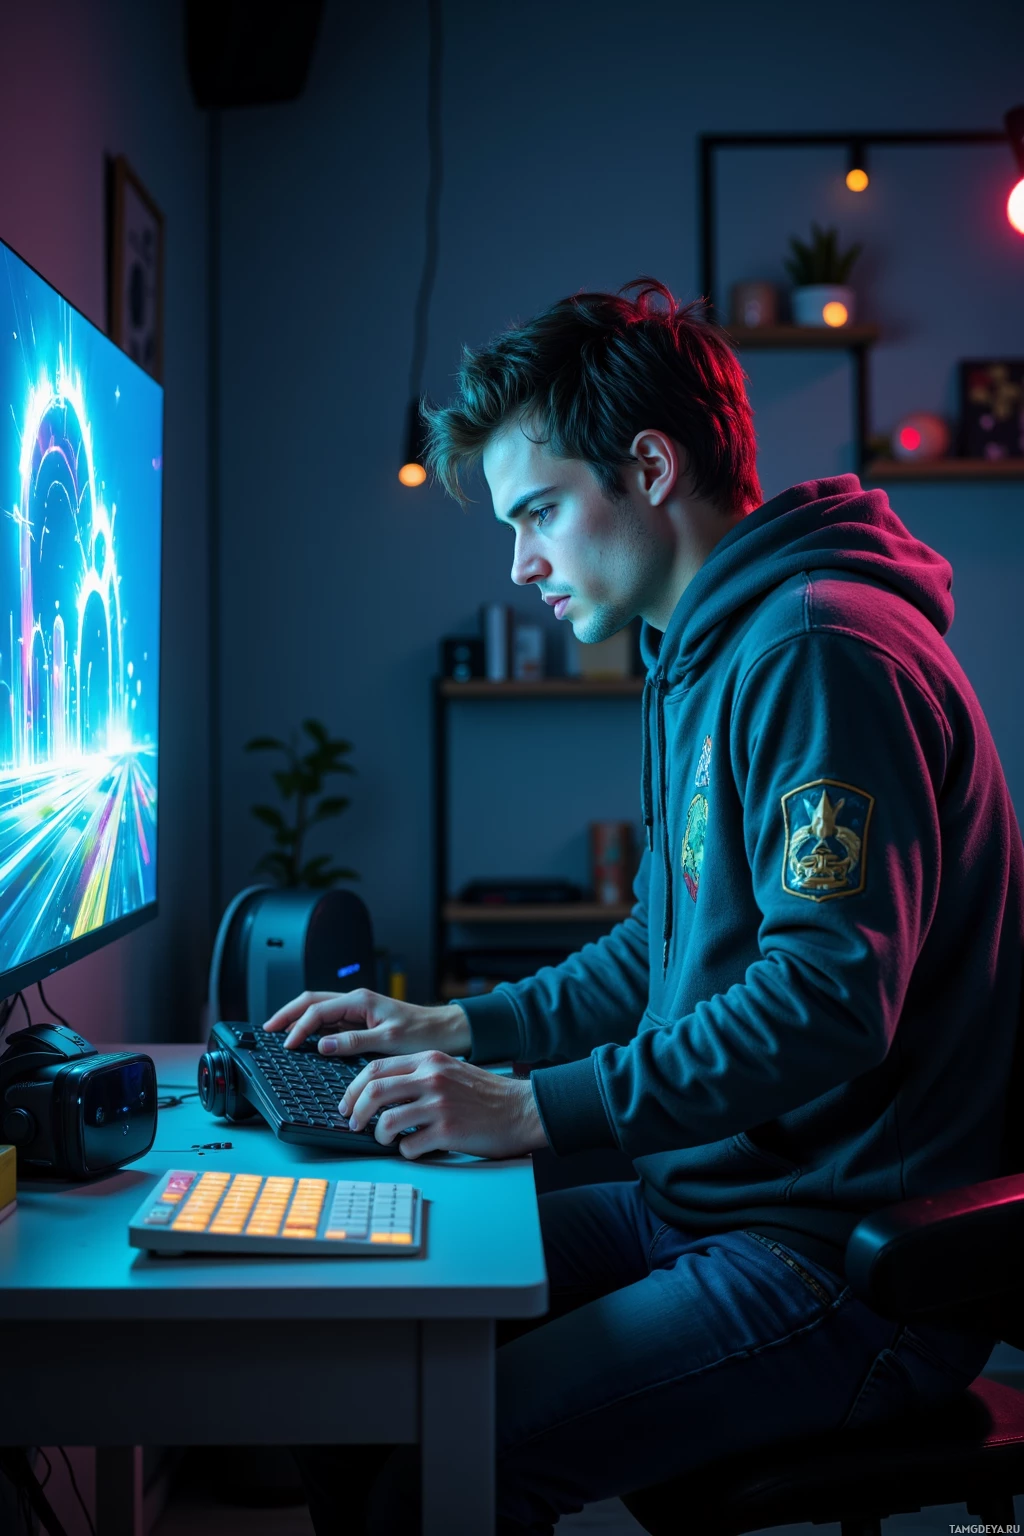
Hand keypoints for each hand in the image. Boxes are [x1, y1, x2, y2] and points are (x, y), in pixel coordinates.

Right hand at [262, 988, 471, 1059]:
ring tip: (280, 1032)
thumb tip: (322, 1045)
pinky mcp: (363, 1021)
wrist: (446, 1032)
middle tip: (267, 1030)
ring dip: (298, 1019)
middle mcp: (356, 1001)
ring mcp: (358, 1010)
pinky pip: (331, 1021)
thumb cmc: (424, 1033)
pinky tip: (307, 1039)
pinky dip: (314, 1027)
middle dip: (287, 1014)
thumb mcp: (388, 1040)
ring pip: (319, 1010)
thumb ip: (354, 1042)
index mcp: (360, 1000)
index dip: (298, 1027)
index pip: (317, 1010)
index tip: (287, 1045)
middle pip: (311, 1002)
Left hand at [339, 1051, 548, 1159]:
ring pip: (387, 1121)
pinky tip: (415, 1148)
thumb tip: (378, 1091)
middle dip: (355, 1112)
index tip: (347, 1104)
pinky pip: (409, 1146)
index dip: (353, 1089)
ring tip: (386, 1139)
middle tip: (354, 1124)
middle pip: (374, 1091)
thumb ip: (418, 1074)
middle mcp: (432, 1078)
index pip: (375, 1068)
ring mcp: (440, 1105)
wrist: (521, 1109)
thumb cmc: (484, 1094)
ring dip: (379, 1135)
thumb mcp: (449, 1070)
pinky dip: (405, 1151)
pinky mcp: (449, 1131)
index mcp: (429, 1060)